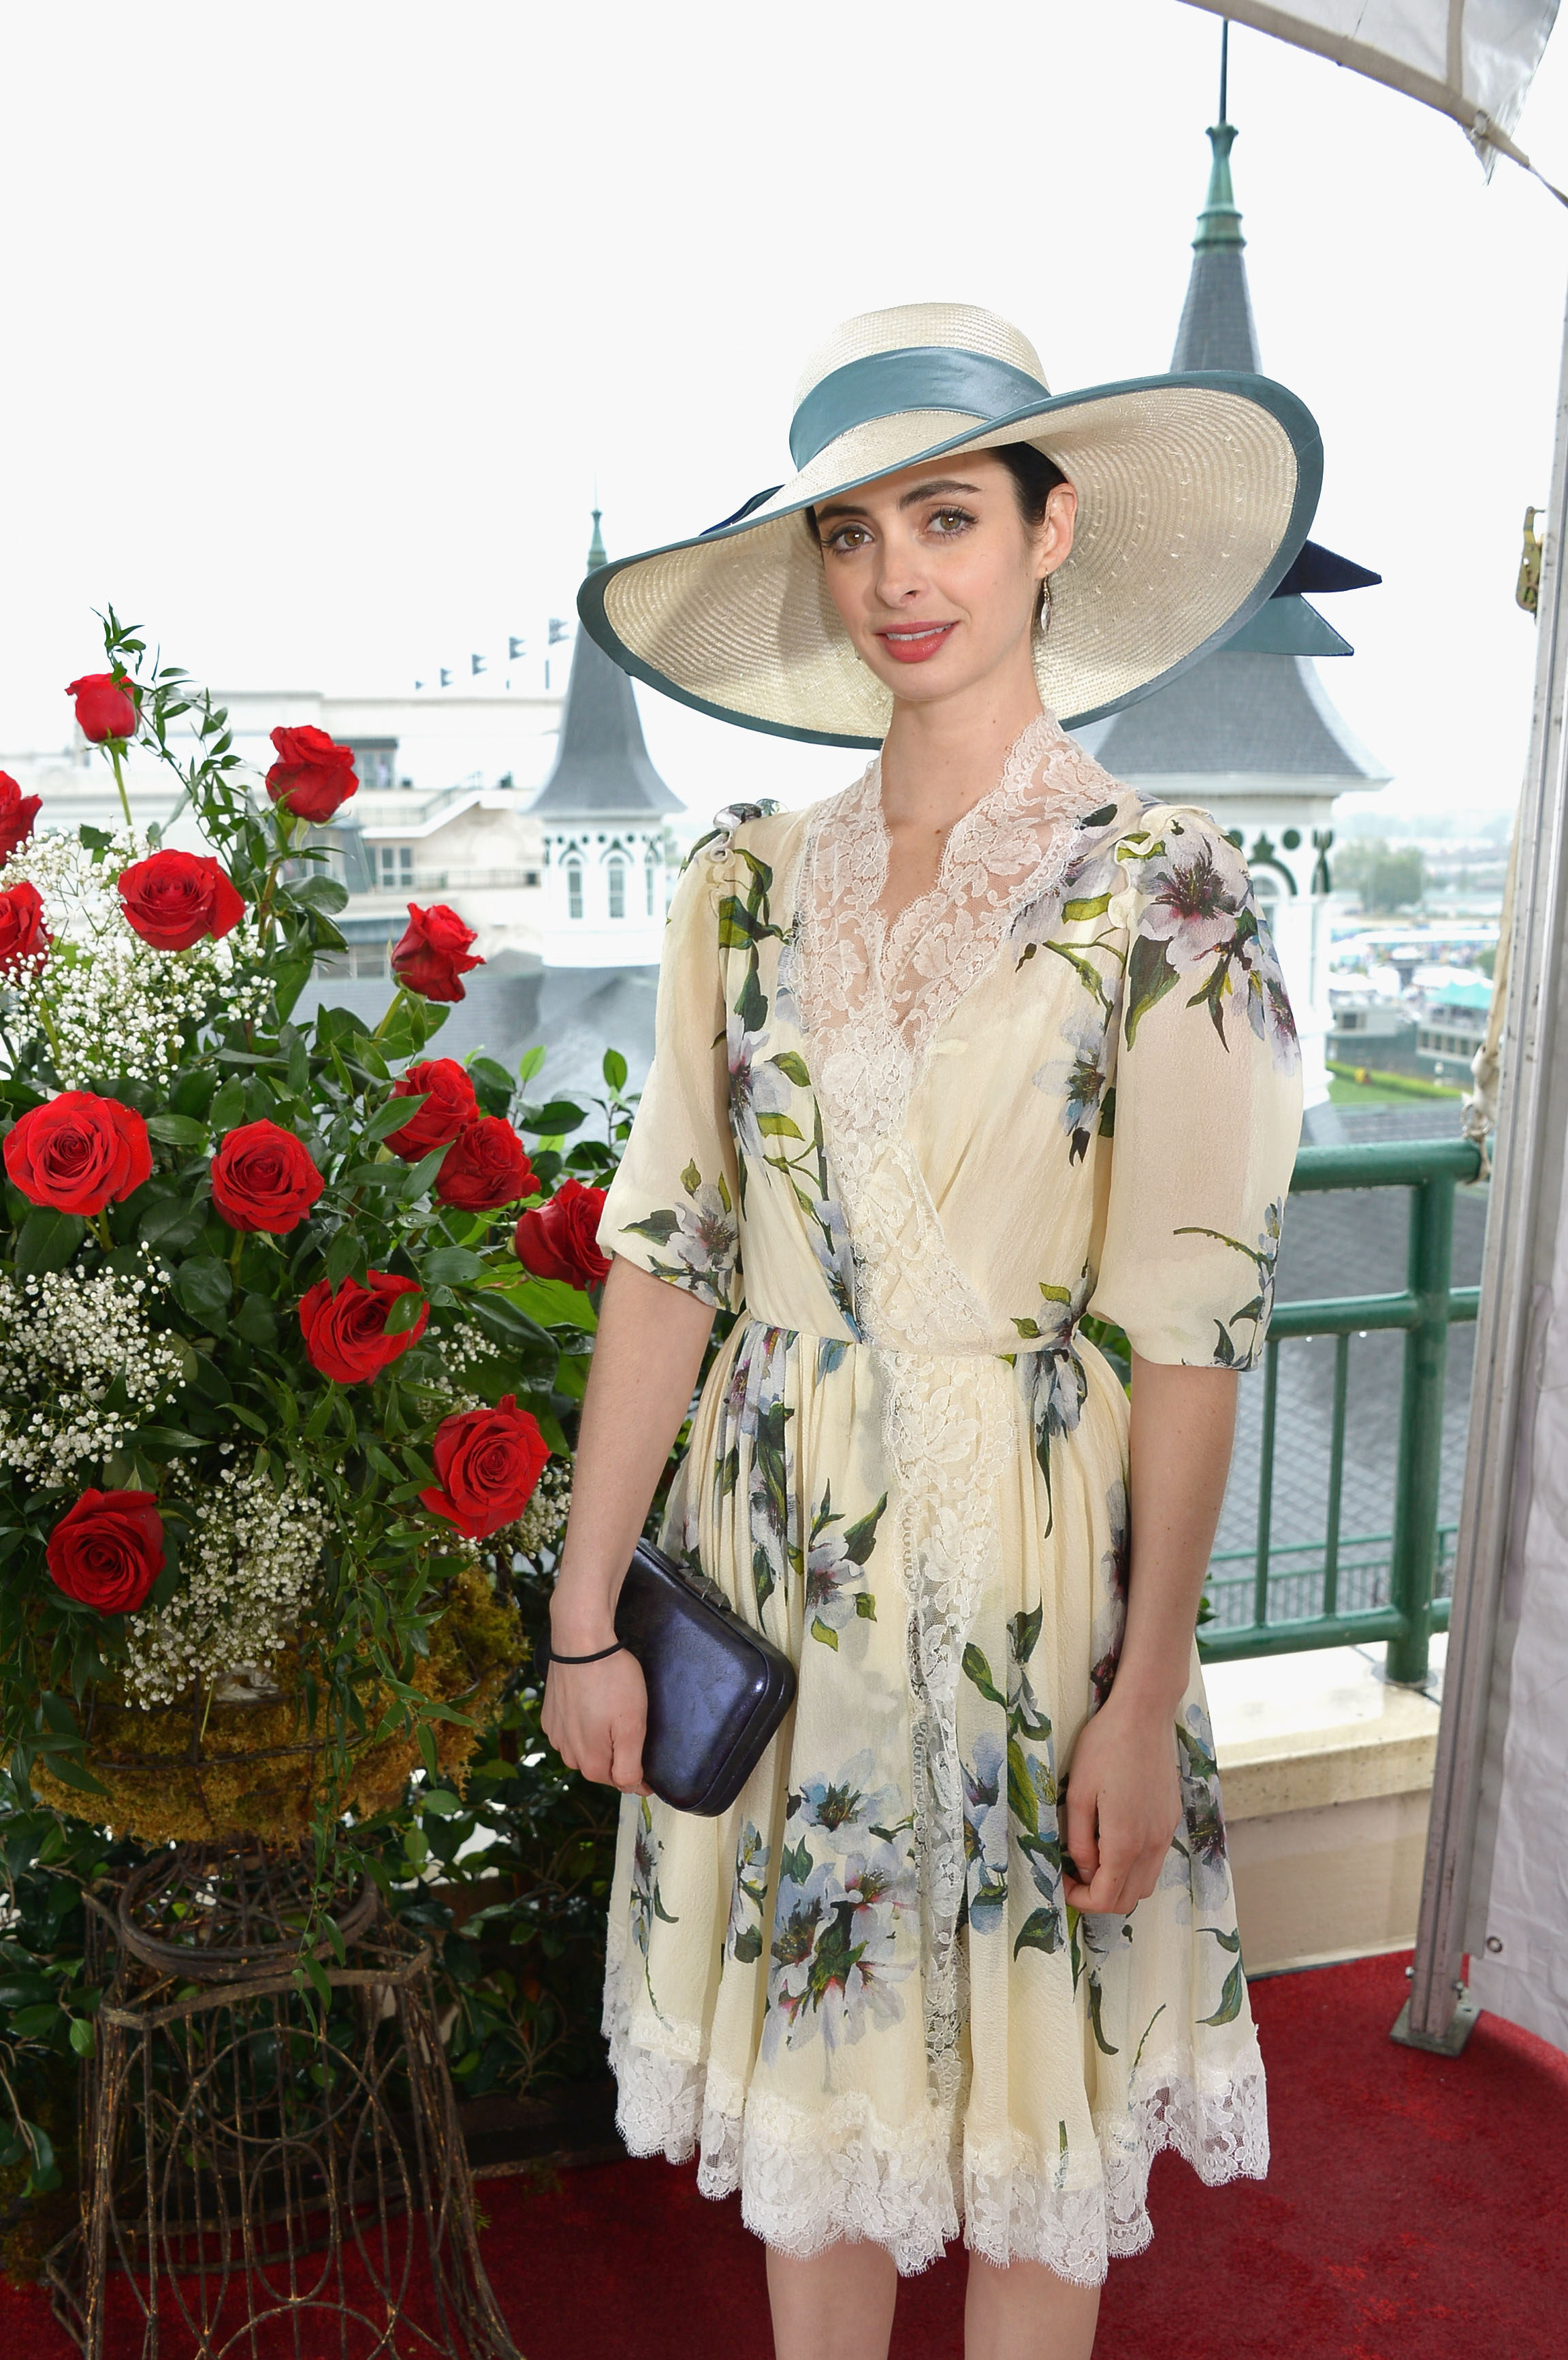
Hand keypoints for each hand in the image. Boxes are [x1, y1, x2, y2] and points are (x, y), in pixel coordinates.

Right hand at [540, 1643, 650, 1795]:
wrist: (581, 1643)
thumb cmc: (612, 1680)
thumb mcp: (632, 1726)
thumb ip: (630, 1765)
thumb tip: (633, 1788)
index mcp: (590, 1762)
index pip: (621, 1782)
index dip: (640, 1773)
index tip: (650, 1756)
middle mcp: (568, 1754)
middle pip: (602, 1766)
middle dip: (618, 1753)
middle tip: (630, 1724)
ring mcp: (555, 1735)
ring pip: (584, 1749)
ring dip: (599, 1740)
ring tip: (611, 1712)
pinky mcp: (549, 1716)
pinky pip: (570, 1732)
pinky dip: (582, 1725)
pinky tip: (592, 1704)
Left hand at [1061, 1692, 1180, 1916]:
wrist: (1144, 1715)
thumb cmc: (1104, 1747)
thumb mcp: (1077, 1793)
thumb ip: (1079, 1839)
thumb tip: (1084, 1870)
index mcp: (1125, 1841)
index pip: (1106, 1899)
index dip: (1079, 1900)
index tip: (1062, 1881)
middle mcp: (1152, 1844)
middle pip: (1128, 1899)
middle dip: (1098, 1896)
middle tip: (1074, 1873)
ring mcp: (1166, 1832)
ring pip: (1145, 1883)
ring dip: (1119, 1883)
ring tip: (1093, 1858)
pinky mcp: (1171, 1819)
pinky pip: (1155, 1860)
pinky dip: (1135, 1865)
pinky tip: (1114, 1839)